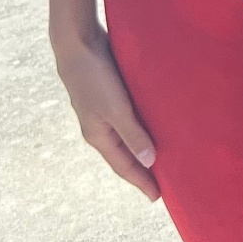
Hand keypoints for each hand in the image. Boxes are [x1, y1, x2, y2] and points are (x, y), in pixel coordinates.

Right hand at [54, 31, 158, 200]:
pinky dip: (140, 130)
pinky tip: (154, 125)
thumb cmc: (96, 77)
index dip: (141, 181)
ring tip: (163, 158)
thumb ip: (133, 134)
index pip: (124, 166)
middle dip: (142, 170)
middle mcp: (99, 128)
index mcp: (99, 136)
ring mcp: (103, 113)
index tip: (159, 198)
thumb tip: (149, 161)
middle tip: (164, 183)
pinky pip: (128, 121)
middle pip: (124, 156)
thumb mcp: (117, 108)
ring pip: (126, 138)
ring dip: (142, 149)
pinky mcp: (110, 97)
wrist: (78, 43)